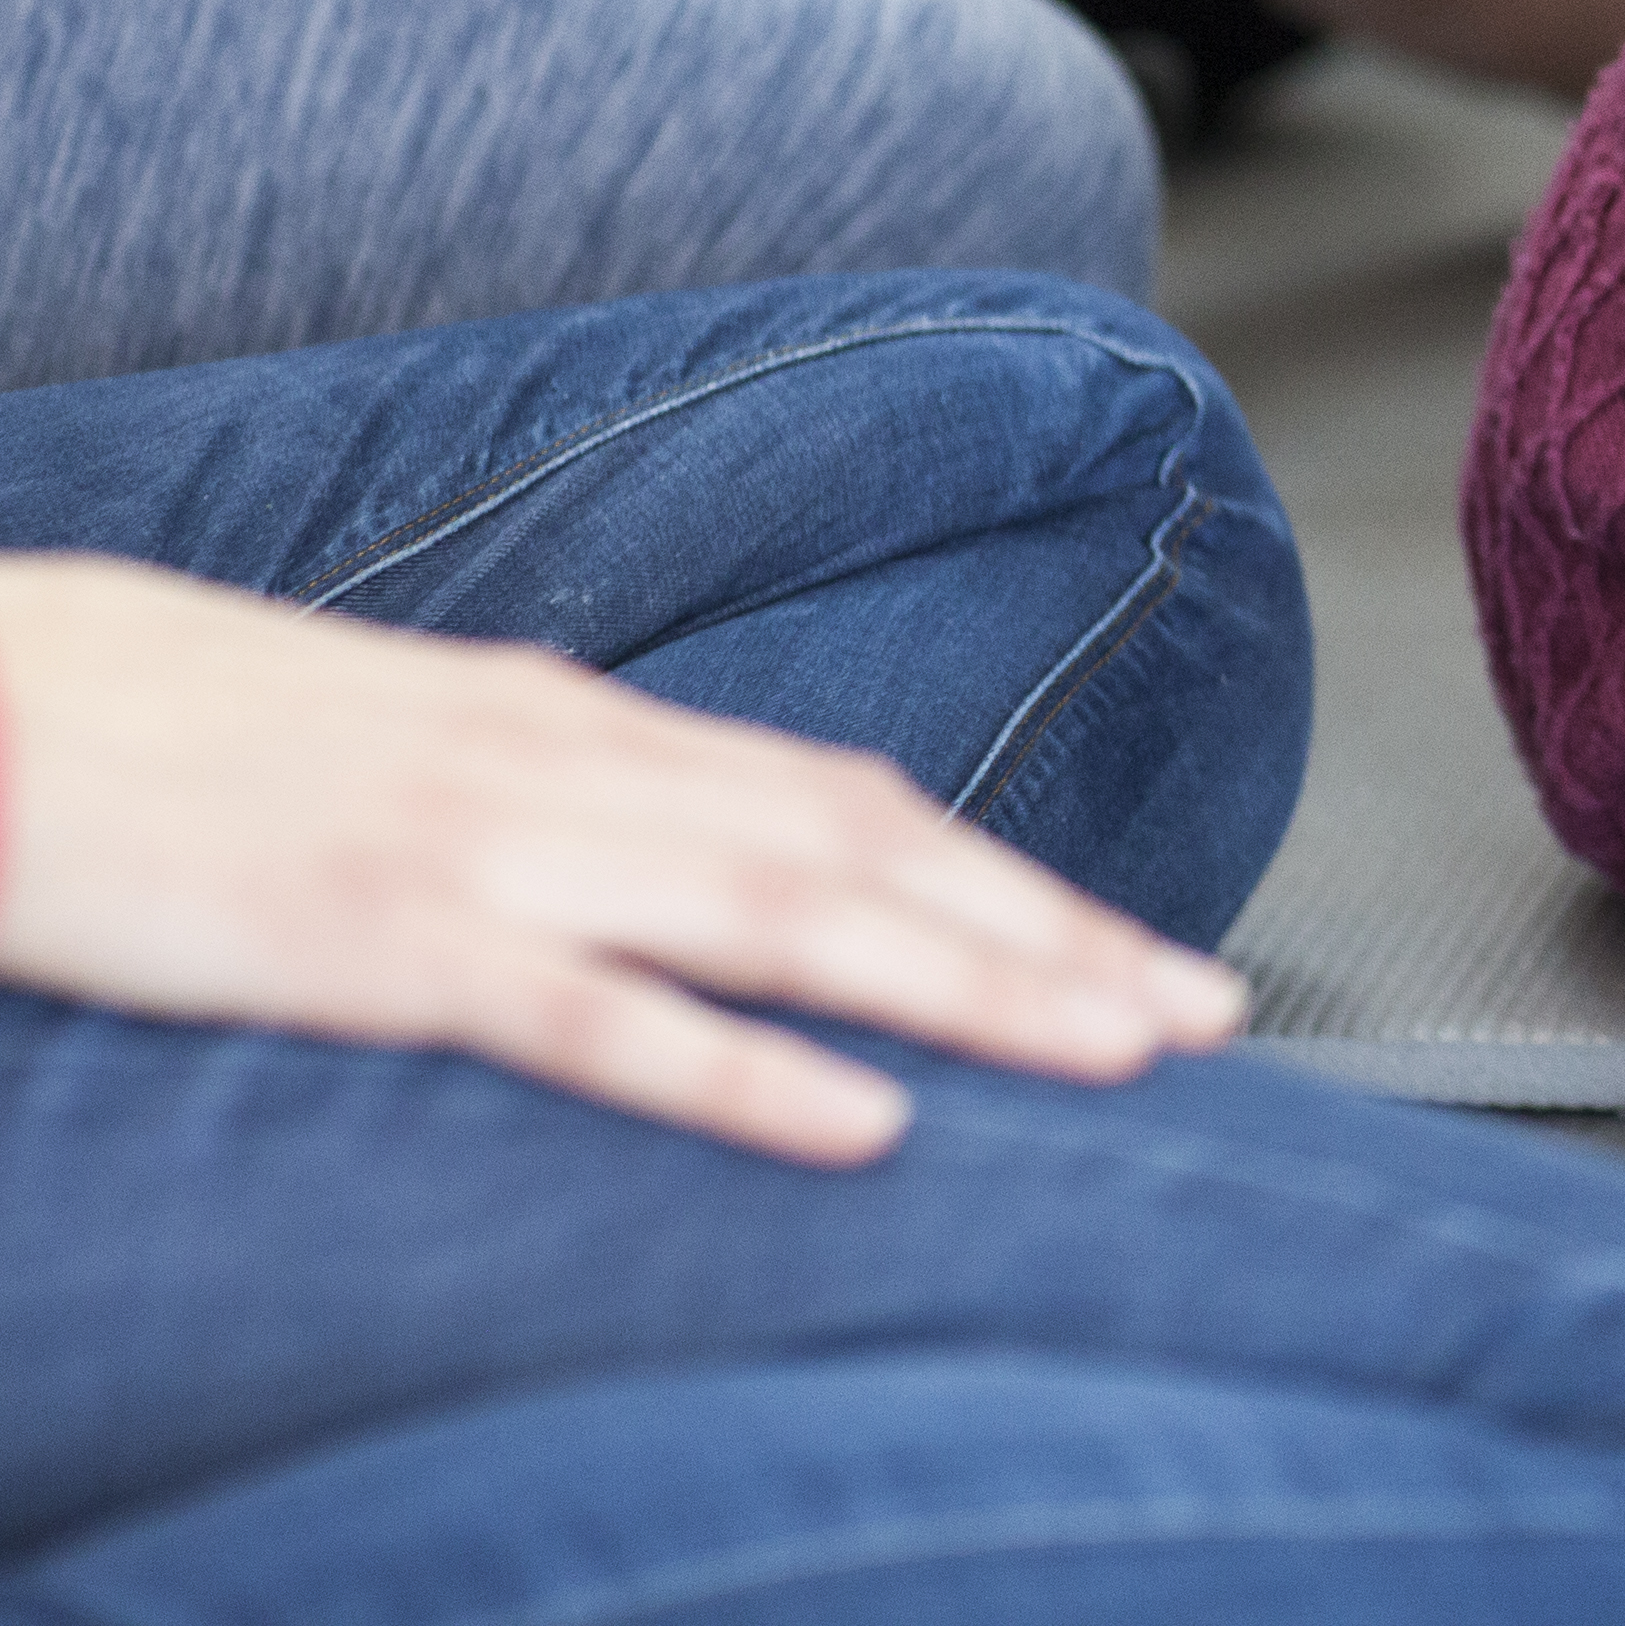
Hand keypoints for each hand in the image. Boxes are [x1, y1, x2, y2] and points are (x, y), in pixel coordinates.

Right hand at [0, 556, 1245, 1165]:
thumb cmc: (194, 731)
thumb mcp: (425, 744)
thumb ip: (567, 785)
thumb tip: (690, 825)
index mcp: (582, 724)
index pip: (857, 804)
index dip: (1018, 881)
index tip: (1153, 952)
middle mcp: (573, 769)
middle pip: (867, 858)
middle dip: (1055, 941)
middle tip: (1207, 1016)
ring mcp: (486, 854)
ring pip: (785, 920)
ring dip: (967, 988)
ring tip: (1113, 1050)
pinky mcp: (385, 940)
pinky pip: (597, 1016)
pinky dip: (744, 1068)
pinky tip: (861, 1121)